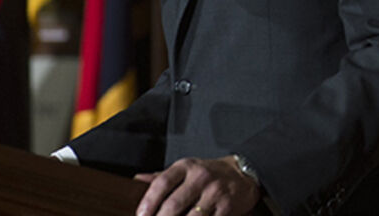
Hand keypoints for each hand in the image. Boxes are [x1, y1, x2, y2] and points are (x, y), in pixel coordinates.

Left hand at [134, 156, 260, 215]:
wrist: (242, 174)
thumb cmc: (208, 174)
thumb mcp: (185, 170)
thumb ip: (161, 177)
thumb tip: (136, 180)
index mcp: (186, 167)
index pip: (162, 182)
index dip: (148, 201)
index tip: (140, 215)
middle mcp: (201, 177)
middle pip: (174, 204)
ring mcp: (215, 192)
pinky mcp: (227, 207)